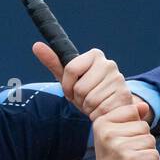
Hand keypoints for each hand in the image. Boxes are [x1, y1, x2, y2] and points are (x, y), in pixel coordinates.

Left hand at [32, 42, 150, 121]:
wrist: (110, 107)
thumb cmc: (87, 91)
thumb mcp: (67, 78)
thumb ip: (53, 62)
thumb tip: (36, 46)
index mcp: (95, 55)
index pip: (70, 69)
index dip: (67, 85)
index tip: (71, 90)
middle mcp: (109, 63)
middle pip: (79, 87)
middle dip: (78, 98)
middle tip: (86, 99)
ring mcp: (118, 79)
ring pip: (89, 99)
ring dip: (88, 107)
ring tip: (94, 104)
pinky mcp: (124, 95)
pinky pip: (100, 108)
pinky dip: (97, 114)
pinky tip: (102, 110)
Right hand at [86, 102, 159, 159]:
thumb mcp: (115, 136)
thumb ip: (129, 119)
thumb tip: (144, 105)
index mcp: (101, 123)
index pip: (132, 110)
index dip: (133, 127)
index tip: (121, 140)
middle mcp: (108, 133)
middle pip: (144, 126)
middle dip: (142, 141)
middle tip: (126, 154)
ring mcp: (120, 147)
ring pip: (150, 140)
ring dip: (146, 152)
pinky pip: (154, 154)